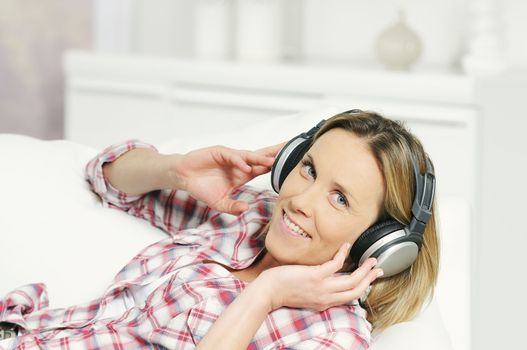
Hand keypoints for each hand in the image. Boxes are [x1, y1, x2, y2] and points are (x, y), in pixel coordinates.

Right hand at [170, 143, 283, 214]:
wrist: (184, 177)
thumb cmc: (202, 188)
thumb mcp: (219, 203)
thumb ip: (232, 207)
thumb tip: (245, 209)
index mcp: (243, 174)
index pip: (264, 169)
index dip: (276, 167)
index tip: (291, 166)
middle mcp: (240, 164)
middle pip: (262, 157)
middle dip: (276, 154)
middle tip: (292, 150)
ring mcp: (231, 157)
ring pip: (249, 156)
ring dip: (260, 158)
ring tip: (271, 161)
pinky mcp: (219, 152)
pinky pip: (232, 156)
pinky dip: (239, 161)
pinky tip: (246, 167)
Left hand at [259, 243, 382, 311]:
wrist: (268, 292)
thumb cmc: (282, 290)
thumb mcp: (305, 296)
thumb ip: (317, 290)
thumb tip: (324, 279)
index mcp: (324, 302)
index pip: (349, 297)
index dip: (363, 288)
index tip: (371, 279)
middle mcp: (326, 297)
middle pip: (356, 290)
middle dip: (370, 278)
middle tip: (378, 267)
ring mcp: (322, 287)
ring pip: (352, 280)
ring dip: (364, 269)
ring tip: (371, 259)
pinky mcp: (315, 276)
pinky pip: (336, 264)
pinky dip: (343, 254)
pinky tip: (345, 246)